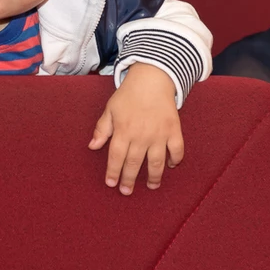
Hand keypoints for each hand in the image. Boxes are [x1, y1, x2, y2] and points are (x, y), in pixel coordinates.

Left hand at [88, 63, 183, 193]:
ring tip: (151, 186)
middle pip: (134, 163)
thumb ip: (102, 129)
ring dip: (153, 177)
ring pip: (156, 162)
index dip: (113, 172)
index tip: (111, 184)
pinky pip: (177, 150)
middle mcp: (141, 135)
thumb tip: (92, 146)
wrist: (152, 78)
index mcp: (123, 130)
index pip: (116, 157)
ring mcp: (159, 134)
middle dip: (129, 180)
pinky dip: (175, 159)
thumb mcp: (110, 109)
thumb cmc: (128, 95)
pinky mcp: (174, 129)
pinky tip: (170, 166)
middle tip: (126, 191)